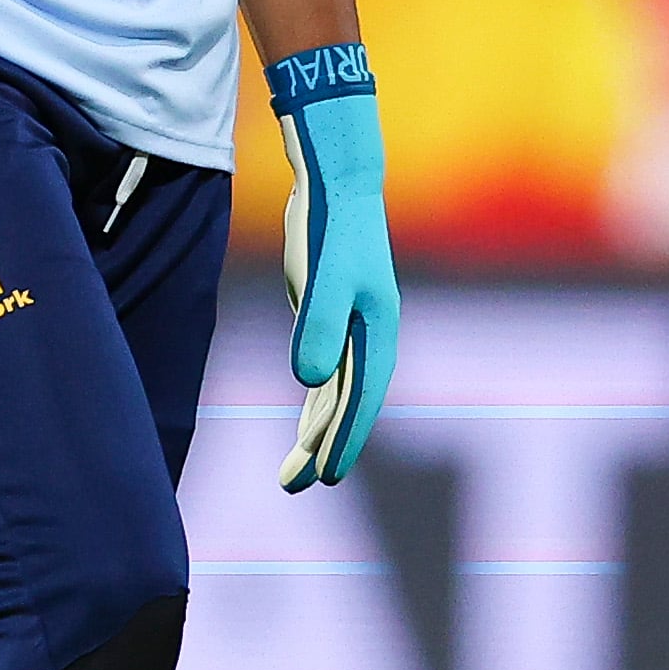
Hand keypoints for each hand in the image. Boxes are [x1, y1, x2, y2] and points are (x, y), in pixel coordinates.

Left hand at [267, 45, 395, 489]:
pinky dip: (317, 403)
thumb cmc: (331, 230)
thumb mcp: (322, 278)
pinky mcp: (330, 316)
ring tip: (292, 474)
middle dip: (324, 447)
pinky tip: (304, 424)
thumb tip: (309, 383)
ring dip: (317, 431)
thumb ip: (316, 329)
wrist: (337, 182)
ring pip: (336, 393)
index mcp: (376, 332)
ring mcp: (351, 327)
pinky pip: (327, 374)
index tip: (328, 478)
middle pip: (347, 403)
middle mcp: (369, 336)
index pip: (360, 397)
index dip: (344, 438)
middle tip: (297, 487)